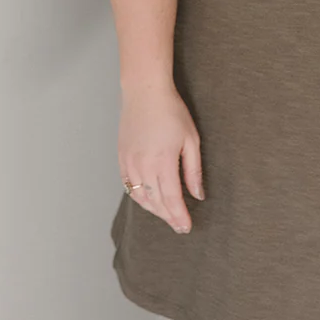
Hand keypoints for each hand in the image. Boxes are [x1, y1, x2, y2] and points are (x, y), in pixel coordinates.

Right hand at [118, 83, 203, 232]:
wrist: (145, 92)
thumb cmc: (172, 112)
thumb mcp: (191, 140)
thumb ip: (193, 170)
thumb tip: (198, 195)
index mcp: (162, 161)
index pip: (171, 198)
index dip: (179, 216)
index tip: (186, 227)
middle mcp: (142, 166)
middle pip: (156, 202)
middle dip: (168, 217)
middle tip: (179, 226)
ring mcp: (129, 163)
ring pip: (140, 197)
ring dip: (154, 210)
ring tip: (167, 215)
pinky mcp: (121, 158)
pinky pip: (129, 186)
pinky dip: (140, 198)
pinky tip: (149, 201)